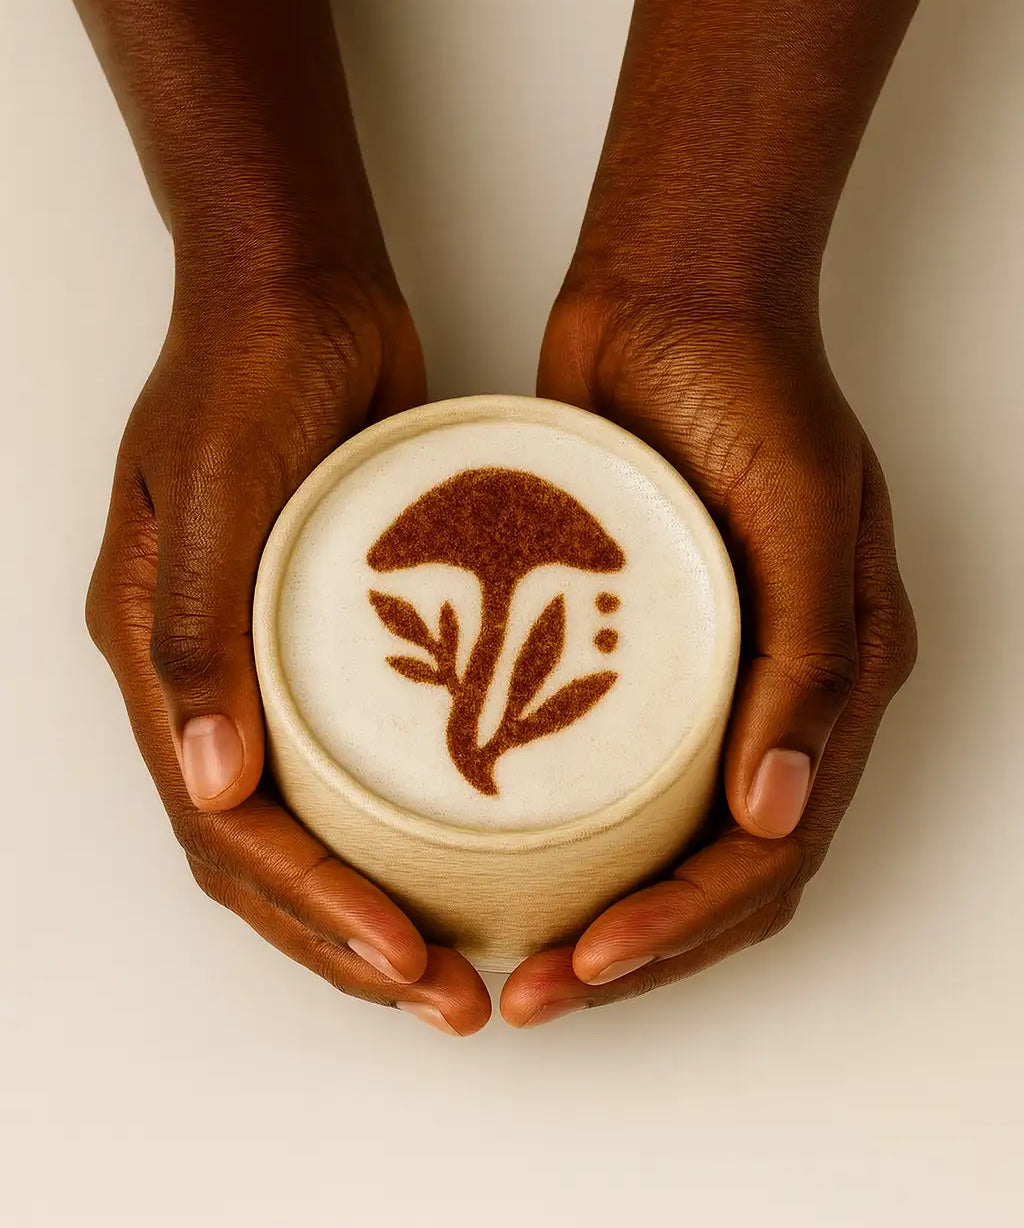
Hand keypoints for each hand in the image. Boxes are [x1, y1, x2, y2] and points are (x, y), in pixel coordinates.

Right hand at [86, 271, 490, 1035]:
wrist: (297, 291)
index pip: (226, 833)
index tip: (402, 963)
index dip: (308, 912)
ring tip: (461, 963)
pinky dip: (400, 829)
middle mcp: (205, 681)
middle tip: (449, 999)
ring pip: (311, 829)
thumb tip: (212, 788)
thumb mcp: (215, 485)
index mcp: (157, 659)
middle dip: (347, 943)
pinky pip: (356, 763)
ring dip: (377, 905)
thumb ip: (200, 630)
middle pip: (264, 859)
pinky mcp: (328, 643)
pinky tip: (467, 857)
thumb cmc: (248, 369)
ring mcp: (265, 666)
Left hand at [501, 289, 916, 1025]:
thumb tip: (779, 810)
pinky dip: (573, 834)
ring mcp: (707, 682)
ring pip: (663, 841)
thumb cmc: (751, 387)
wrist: (672, 298)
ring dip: (601, 912)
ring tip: (518, 956)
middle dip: (637, 951)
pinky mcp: (637, 656)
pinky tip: (503, 857)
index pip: (772, 854)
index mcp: (840, 682)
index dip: (685, 927)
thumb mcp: (807, 510)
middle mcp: (778, 700)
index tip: (590, 964)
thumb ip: (810, 662)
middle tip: (538, 993)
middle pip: (720, 875)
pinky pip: (612, 770)